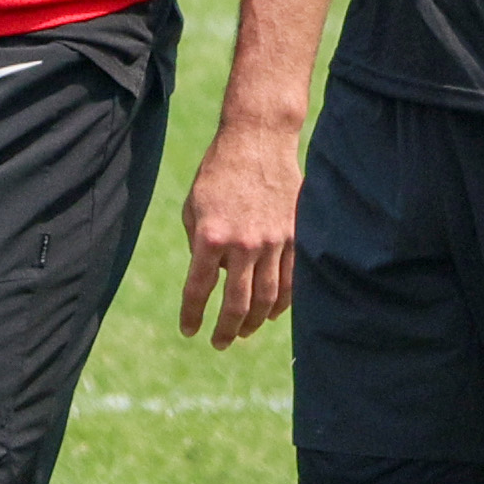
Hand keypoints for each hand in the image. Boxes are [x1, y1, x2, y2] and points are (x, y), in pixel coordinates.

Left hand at [175, 119, 302, 348]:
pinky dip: (281, 303)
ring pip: (266, 298)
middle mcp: (242, 244)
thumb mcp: (194, 208)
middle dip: (226, 330)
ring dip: (253, 321)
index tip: (189, 331)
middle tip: (219, 342)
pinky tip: (271, 313)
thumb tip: (213, 276)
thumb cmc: (218, 173)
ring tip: (243, 332)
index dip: (192, 315)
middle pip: (236, 303)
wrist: (258, 141)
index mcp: (209, 236)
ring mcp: (272, 241)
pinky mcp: (294, 235)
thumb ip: (200, 245)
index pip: (198, 289)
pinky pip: (290, 280)